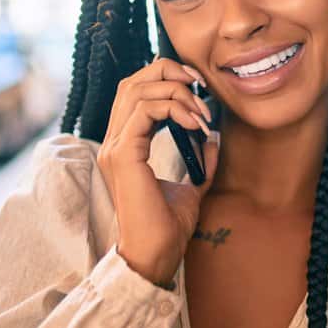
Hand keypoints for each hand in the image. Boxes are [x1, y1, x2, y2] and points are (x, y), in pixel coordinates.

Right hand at [96, 58, 219, 285]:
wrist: (157, 254)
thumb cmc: (168, 227)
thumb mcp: (192, 186)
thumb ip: (199, 160)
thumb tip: (212, 137)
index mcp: (125, 144)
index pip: (135, 91)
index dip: (166, 78)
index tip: (198, 88)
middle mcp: (114, 141)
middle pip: (132, 81)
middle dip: (170, 73)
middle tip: (201, 87)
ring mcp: (115, 147)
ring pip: (137, 90)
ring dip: (177, 92)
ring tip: (201, 112)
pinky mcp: (123, 155)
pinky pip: (144, 111)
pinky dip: (173, 107)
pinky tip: (195, 123)